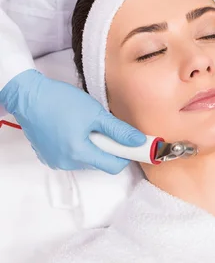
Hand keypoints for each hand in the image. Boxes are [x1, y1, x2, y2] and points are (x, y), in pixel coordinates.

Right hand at [0, 70, 145, 172]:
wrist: (28, 95)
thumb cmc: (59, 101)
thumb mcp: (95, 113)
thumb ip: (118, 130)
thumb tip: (138, 142)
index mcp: (79, 154)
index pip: (113, 166)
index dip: (125, 154)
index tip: (130, 143)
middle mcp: (66, 163)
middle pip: (100, 162)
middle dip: (106, 146)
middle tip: (101, 126)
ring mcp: (55, 161)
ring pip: (86, 159)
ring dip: (91, 145)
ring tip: (83, 125)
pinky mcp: (48, 156)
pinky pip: (72, 156)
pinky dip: (77, 145)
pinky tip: (71, 128)